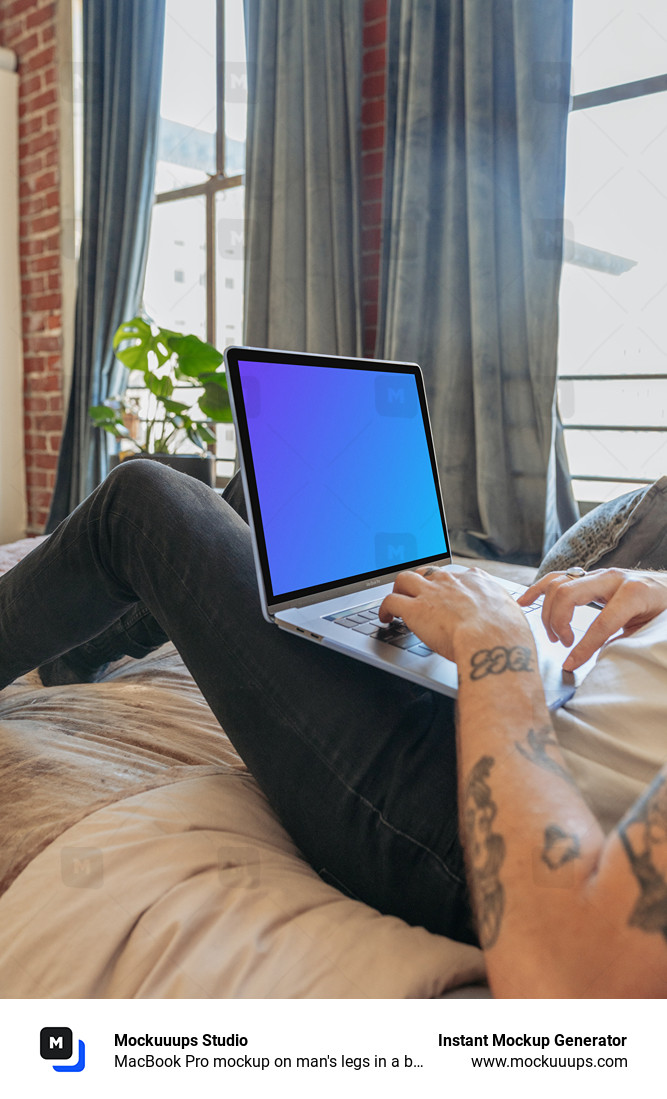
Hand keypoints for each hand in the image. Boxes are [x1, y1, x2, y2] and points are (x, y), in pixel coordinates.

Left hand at [378, 566, 530, 661]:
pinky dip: (384, 608)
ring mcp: (431, 592)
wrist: (493, 641)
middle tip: (416, 595)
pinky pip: (391, 601)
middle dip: (419, 581)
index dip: (449, 585)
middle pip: (427, 572)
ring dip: (398, 590)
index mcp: (476, 581)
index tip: (447, 594)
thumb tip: (508, 622)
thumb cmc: (507, 635)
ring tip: (395, 603)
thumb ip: (504, 614)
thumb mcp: (512, 615)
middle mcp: (451, 581)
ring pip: (404, 579)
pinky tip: (384, 618)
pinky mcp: (414, 609)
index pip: (458, 575)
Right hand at [518, 568, 666, 669]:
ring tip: (553, 634)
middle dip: (559, 623)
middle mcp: (613, 578)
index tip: (570, 664)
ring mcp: (600, 574)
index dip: (583, 647)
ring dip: (549, 611)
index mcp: (633, 592)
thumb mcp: (652, 630)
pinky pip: (558, 579)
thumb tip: (598, 658)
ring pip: (559, 584)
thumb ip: (627, 641)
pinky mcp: (590, 577)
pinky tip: (524, 601)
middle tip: (562, 644)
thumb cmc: (664, 611)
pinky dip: (539, 590)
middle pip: (569, 595)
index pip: (601, 623)